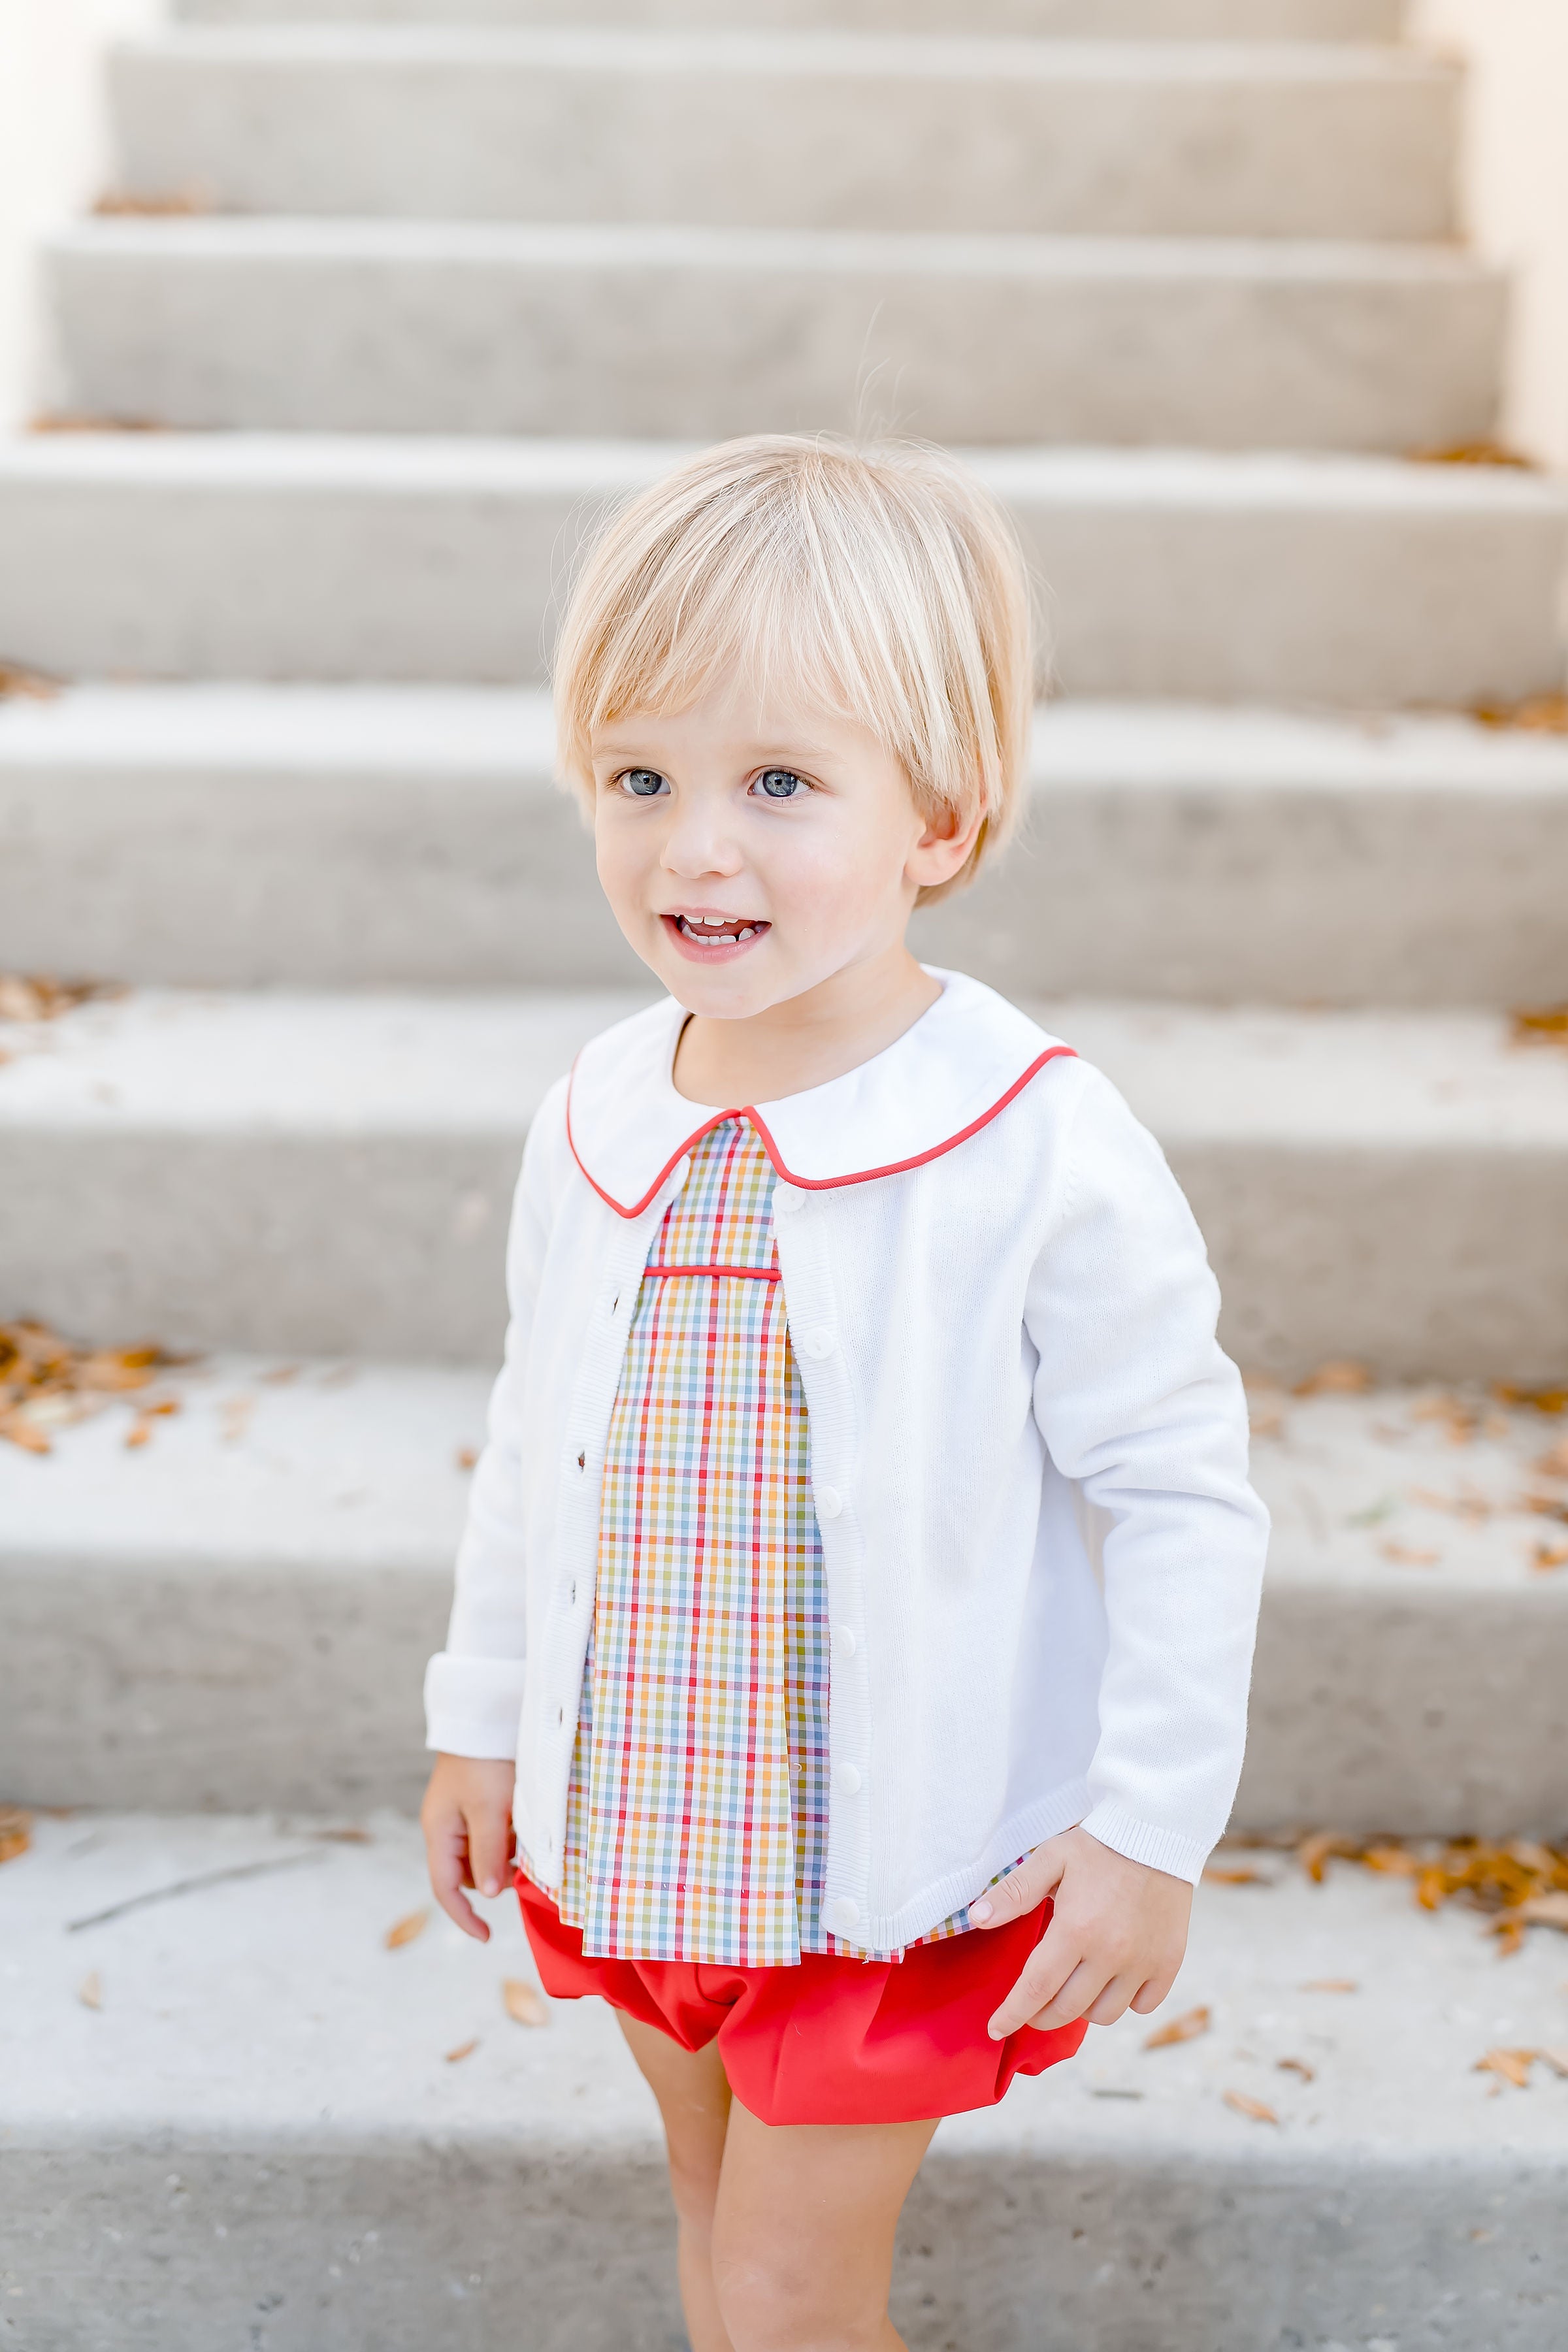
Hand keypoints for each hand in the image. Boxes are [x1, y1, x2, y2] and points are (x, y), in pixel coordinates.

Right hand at [420, 1752, 517, 1942]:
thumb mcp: (489, 1811)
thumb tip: (489, 1896)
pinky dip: (508, 1835)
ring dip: (504, 1854)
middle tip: (523, 1868)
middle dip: (494, 1875)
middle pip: (467, 1872)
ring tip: (523, 1834)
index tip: (487, 1936)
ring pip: (482, 1852)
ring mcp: (460, 1814)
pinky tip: (522, 1820)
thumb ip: (488, 1854)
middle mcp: (445, 1826)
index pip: (445, 1888)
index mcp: (439, 1832)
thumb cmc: (485, 1762)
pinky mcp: (477, 1801)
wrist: (486, 1715)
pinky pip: (491, 1832)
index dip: (464, 1917)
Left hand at [971, 1825, 1191, 2038]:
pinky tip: (1114, 1980)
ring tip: (1074, 1986)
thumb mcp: (1050, 1858)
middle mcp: (1110, 1954)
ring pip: (1105, 2015)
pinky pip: (1143, 2005)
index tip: (995, 2029)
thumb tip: (976, 1919)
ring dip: (1082, 2009)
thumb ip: (1013, 1892)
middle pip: (1067, 2010)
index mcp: (1075, 1929)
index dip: (1012, 2015)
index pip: (1035, 1989)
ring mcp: (1143, 1962)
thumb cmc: (1099, 1844)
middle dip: (1040, 2015)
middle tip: (1031, 2006)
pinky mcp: (1168, 1963)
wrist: (1159, 1831)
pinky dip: (1126, 2002)